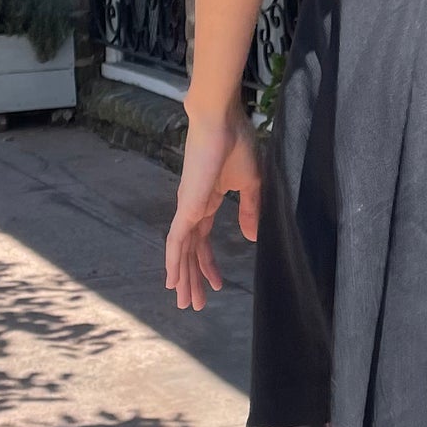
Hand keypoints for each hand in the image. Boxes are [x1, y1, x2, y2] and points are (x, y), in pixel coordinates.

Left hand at [164, 98, 261, 311]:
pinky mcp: (186, 207)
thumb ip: (252, 212)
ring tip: (185, 302)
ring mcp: (187, 208)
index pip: (204, 241)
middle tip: (193, 305)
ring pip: (180, 252)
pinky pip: (175, 241)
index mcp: (209, 201)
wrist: (221, 121)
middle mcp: (194, 208)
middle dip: (192, 280)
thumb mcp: (252, 184)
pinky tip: (173, 281)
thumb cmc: (237, 143)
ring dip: (182, 278)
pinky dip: (173, 262)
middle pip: (190, 253)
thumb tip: (253, 239)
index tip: (217, 285)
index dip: (208, 264)